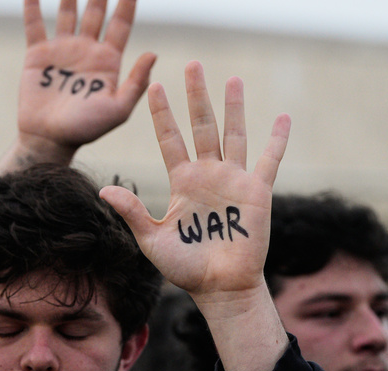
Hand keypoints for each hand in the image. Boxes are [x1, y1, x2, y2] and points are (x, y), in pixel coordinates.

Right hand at [12, 0, 153, 161]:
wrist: (49, 139)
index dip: (127, 1)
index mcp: (108, 60)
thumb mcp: (117, 109)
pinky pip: (35, 24)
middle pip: (96, 9)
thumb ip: (136, 83)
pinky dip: (33, 6)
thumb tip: (154, 53)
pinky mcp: (38, 55)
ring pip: (68, 10)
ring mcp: (62, 50)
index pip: (121, 22)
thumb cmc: (86, 129)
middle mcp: (87, 49)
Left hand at [101, 61, 289, 304]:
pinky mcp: (256, 193)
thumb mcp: (152, 240)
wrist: (219, 287)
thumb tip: (104, 189)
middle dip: (197, 96)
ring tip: (232, 79)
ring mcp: (233, 180)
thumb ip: (133, 212)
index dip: (163, 114)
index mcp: (182, 182)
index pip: (170, 139)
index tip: (155, 87)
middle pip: (202, 126)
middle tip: (193, 64)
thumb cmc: (185, 268)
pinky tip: (283, 117)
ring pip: (234, 134)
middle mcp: (207, 174)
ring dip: (234, 107)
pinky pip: (269, 161)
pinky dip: (277, 140)